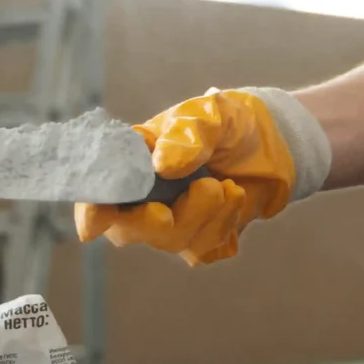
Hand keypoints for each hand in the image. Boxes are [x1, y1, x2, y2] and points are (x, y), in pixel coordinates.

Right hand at [74, 89, 330, 265]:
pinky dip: (222, 225)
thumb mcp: (212, 114)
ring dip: (204, 215)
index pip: (98, 195)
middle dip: (150, 223)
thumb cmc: (228, 123)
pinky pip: (201, 249)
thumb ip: (188, 134)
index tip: (95, 222)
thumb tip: (162, 166)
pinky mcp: (199, 239)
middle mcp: (143, 197)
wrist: (273, 144)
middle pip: (126, 230)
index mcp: (131, 163)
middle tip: (183, 201)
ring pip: (170, 241)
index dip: (91, 211)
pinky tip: (234, 197)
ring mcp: (171, 222)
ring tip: (227, 186)